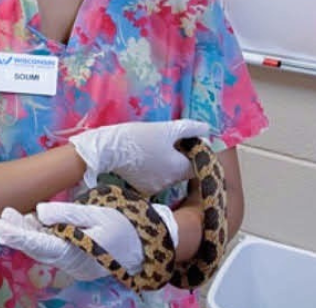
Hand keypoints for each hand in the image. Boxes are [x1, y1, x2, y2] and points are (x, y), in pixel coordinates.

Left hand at [0, 202, 178, 280]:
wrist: (145, 246)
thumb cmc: (123, 227)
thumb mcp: (98, 215)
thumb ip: (68, 214)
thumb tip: (40, 211)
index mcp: (74, 252)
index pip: (38, 244)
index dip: (16, 234)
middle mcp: (69, 260)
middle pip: (36, 247)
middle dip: (16, 232)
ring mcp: (71, 259)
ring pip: (42, 245)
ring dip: (26, 231)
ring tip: (10, 215)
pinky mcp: (75, 254)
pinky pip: (52, 244)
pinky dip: (40, 233)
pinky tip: (30, 220)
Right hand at [69, 119, 209, 194]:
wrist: (107, 150)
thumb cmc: (137, 138)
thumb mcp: (166, 129)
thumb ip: (190, 128)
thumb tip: (208, 129)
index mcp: (179, 168)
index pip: (199, 161)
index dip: (196, 148)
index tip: (188, 137)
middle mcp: (170, 182)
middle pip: (185, 167)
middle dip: (182, 153)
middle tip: (172, 138)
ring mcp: (156, 187)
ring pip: (171, 172)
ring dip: (169, 160)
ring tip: (156, 145)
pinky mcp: (143, 188)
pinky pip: (157, 176)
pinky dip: (156, 167)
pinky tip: (145, 156)